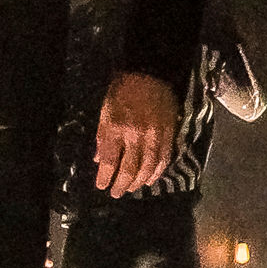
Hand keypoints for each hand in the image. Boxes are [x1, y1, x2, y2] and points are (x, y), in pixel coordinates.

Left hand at [80, 70, 178, 198]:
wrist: (151, 73)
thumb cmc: (122, 90)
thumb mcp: (105, 111)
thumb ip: (102, 137)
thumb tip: (98, 160)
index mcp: (116, 128)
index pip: (109, 161)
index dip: (104, 177)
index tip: (101, 186)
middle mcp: (135, 135)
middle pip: (129, 169)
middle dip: (121, 185)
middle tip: (116, 193)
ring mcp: (154, 136)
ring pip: (148, 168)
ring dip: (139, 182)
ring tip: (132, 188)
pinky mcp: (169, 134)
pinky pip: (163, 159)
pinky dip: (157, 172)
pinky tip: (150, 179)